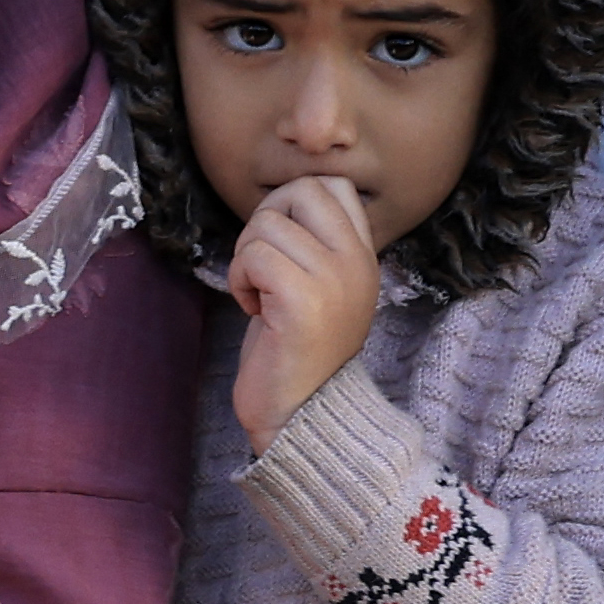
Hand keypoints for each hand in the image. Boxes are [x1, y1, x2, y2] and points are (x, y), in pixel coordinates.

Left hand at [223, 174, 385, 446]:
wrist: (300, 417)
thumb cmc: (297, 352)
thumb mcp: (321, 288)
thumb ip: (314, 244)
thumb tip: (281, 201)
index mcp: (364, 258)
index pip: (336, 186)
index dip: (294, 202)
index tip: (283, 245)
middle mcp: (357, 264)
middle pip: (302, 190)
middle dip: (266, 219)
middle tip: (262, 265)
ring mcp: (333, 281)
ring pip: (268, 224)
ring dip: (246, 256)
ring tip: (259, 293)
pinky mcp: (301, 302)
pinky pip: (254, 256)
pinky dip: (240, 279)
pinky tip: (252, 309)